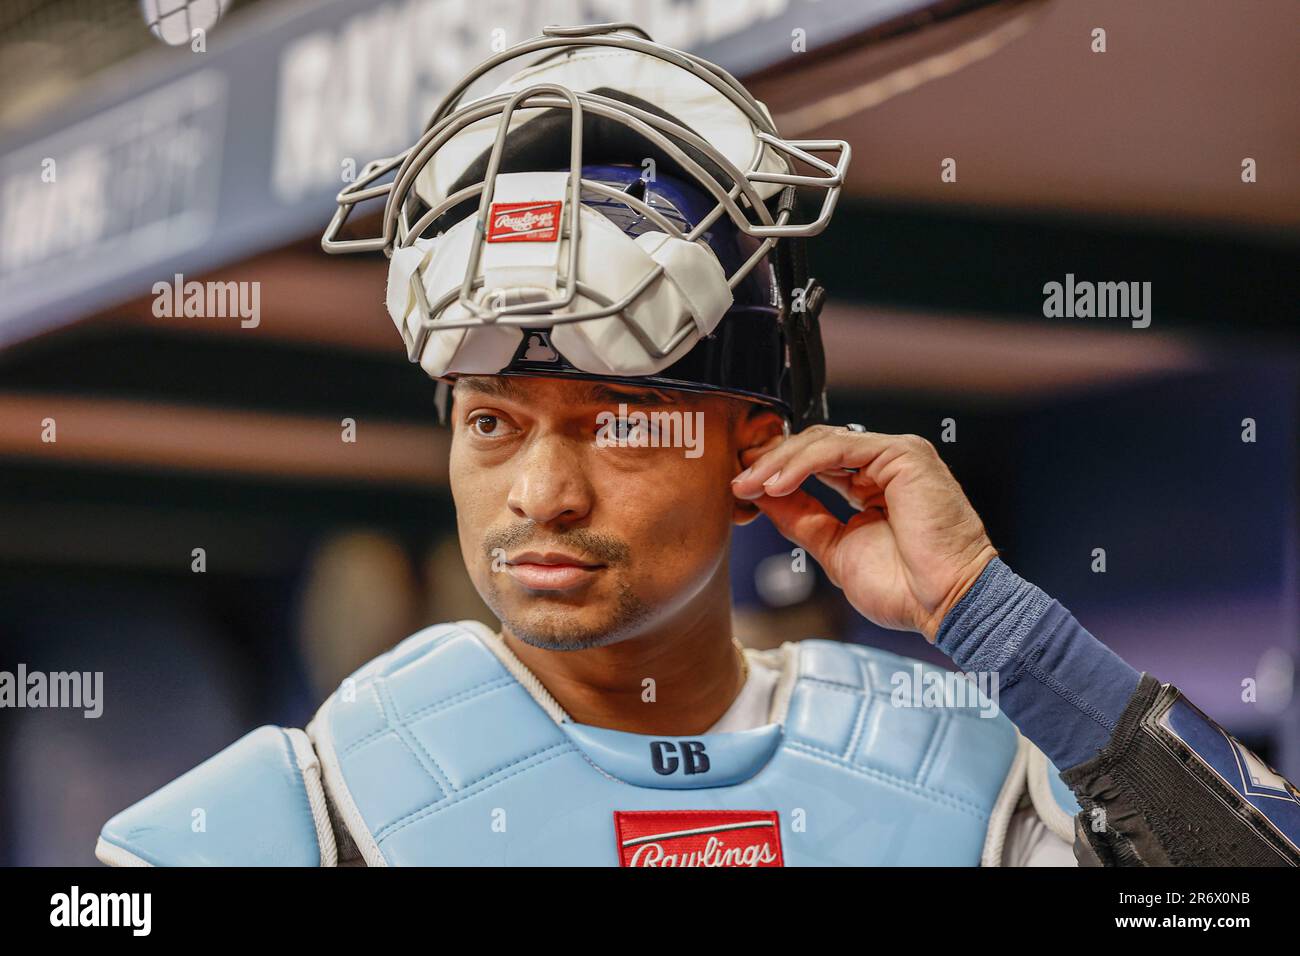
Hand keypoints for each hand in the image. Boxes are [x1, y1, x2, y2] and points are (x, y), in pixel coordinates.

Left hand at [731, 426, 997, 640]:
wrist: (947, 605)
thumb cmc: (905, 589)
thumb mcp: (835, 547)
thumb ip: (801, 519)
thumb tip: (763, 497)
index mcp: (871, 485)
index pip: (815, 462)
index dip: (776, 472)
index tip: (741, 489)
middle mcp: (884, 465)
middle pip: (814, 446)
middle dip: (771, 463)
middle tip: (739, 482)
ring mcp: (896, 456)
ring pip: (823, 441)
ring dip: (780, 462)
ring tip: (752, 484)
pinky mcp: (904, 454)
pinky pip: (840, 447)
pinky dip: (803, 464)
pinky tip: (778, 484)